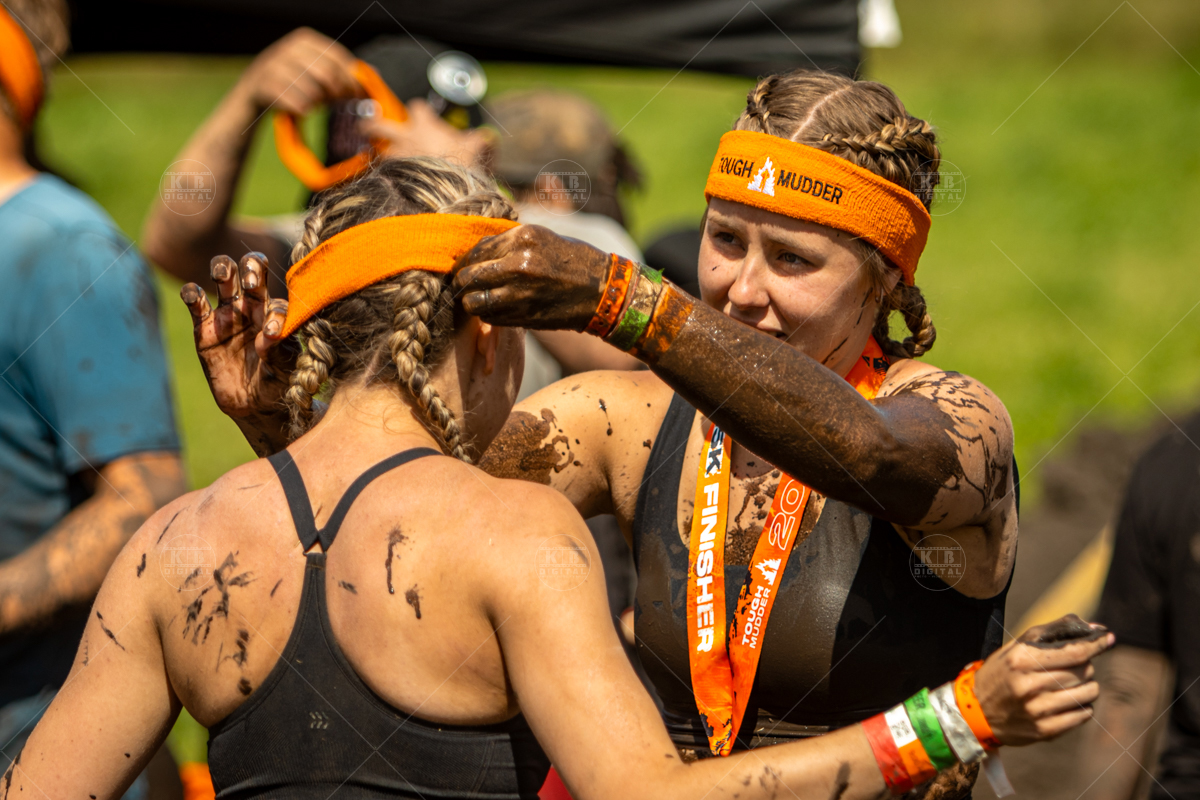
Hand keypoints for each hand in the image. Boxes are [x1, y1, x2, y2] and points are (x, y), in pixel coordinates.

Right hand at [181, 253, 293, 423]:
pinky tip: (193, 296)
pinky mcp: (204, 328)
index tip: (271, 332)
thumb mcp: (285, 369)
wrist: (253, 405)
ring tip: (222, 276)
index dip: (274, 312)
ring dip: (222, 268)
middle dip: (251, 266)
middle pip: (251, 269)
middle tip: (251, 281)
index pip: (277, 300)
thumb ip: (280, 350)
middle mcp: (253, 306)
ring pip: (223, 276)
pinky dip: (191, 293)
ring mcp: (228, 314)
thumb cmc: (277, 383)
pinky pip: (195, 302)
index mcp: (277, 314)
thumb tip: (270, 332)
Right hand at [238, 27, 359, 114]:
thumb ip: (342, 71)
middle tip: (336, 102)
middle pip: (327, 74)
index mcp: (305, 39)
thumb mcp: (316, 72)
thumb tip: (374, 73)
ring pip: (312, 90)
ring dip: (318, 102)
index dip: (351, 79)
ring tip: (314, 103)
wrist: (252, 95)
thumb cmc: (293, 84)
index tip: (357, 95)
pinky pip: (297, 103)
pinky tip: (301, 110)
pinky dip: (303, 110)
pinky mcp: (264, 86)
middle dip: (337, 92)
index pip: (338, 58)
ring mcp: (274, 65)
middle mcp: (288, 48)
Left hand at [363, 99, 491, 166]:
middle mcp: (405, 137)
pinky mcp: (393, 174)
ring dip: (379, 151)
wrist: (447, 186)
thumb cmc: (461, 162)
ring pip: (379, 149)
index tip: (421, 114)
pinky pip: (383, 171)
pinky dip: (383, 172)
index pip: (417, 107)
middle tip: (366, 126)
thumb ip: (479, 140)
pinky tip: (385, 177)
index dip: (419, 110)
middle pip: (380, 124)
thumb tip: (489, 138)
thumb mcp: (475, 147)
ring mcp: (397, 156)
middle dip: (372, 124)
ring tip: (378, 155)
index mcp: (424, 125)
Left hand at [452, 224, 611, 329]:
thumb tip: (474, 252)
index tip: (464, 267)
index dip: (465, 261)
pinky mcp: (524, 315)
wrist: (601, 291)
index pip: (476, 251)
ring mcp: (520, 293)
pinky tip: (497, 308)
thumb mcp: (541, 238)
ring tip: (478, 298)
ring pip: (474, 302)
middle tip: (464, 285)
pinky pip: (490, 317)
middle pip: (469, 276)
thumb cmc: (572, 261)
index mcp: (522, 239)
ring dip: (471, 301)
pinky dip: (488, 314)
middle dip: (462, 282)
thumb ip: (508, 242)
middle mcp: (518, 264)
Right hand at [974, 614, 1114, 745]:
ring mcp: (1037, 710)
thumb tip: (1095, 628)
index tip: (1108, 638)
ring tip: (1069, 686)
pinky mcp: (1045, 730)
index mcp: (1021, 659)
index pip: (1073, 652)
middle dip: (1084, 666)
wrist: (975, 712)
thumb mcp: (1017, 647)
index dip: (1095, 644)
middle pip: (1084, 671)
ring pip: (1089, 692)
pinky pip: (1084, 714)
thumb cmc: (1002, 673)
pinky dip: (1082, 706)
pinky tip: (1066, 702)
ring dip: (1086, 686)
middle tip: (1070, 667)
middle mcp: (1029, 684)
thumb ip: (1053, 632)